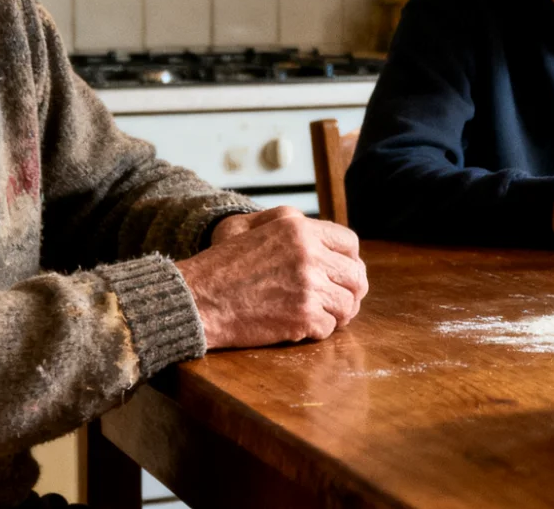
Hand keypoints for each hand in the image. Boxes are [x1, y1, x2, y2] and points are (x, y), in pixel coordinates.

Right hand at [177, 207, 368, 348]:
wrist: (198, 299)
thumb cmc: (220, 266)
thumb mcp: (252, 225)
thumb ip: (289, 222)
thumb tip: (321, 235)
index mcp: (299, 228)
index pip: (349, 244)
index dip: (350, 261)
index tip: (341, 274)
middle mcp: (309, 254)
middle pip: (355, 276)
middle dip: (350, 291)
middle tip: (339, 301)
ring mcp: (309, 286)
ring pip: (347, 304)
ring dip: (338, 314)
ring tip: (322, 315)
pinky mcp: (303, 316)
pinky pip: (330, 327)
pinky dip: (319, 330)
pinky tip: (302, 326)